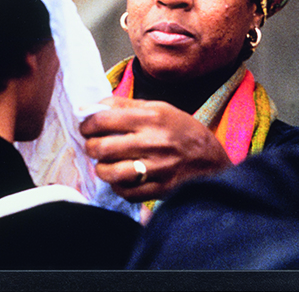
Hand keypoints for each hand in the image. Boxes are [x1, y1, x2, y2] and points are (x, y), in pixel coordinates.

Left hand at [79, 96, 231, 202]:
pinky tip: (120, 177)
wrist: (212, 160)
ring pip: (110, 172)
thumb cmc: (182, 131)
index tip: (86, 127)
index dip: (87, 124)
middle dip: (90, 146)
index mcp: (152, 118)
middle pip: (103, 147)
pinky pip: (125, 191)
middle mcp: (153, 142)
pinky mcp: (159, 189)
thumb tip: (94, 106)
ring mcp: (157, 168)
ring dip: (101, 168)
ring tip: (104, 163)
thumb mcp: (160, 109)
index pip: (104, 119)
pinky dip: (117, 185)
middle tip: (92, 145)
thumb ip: (127, 106)